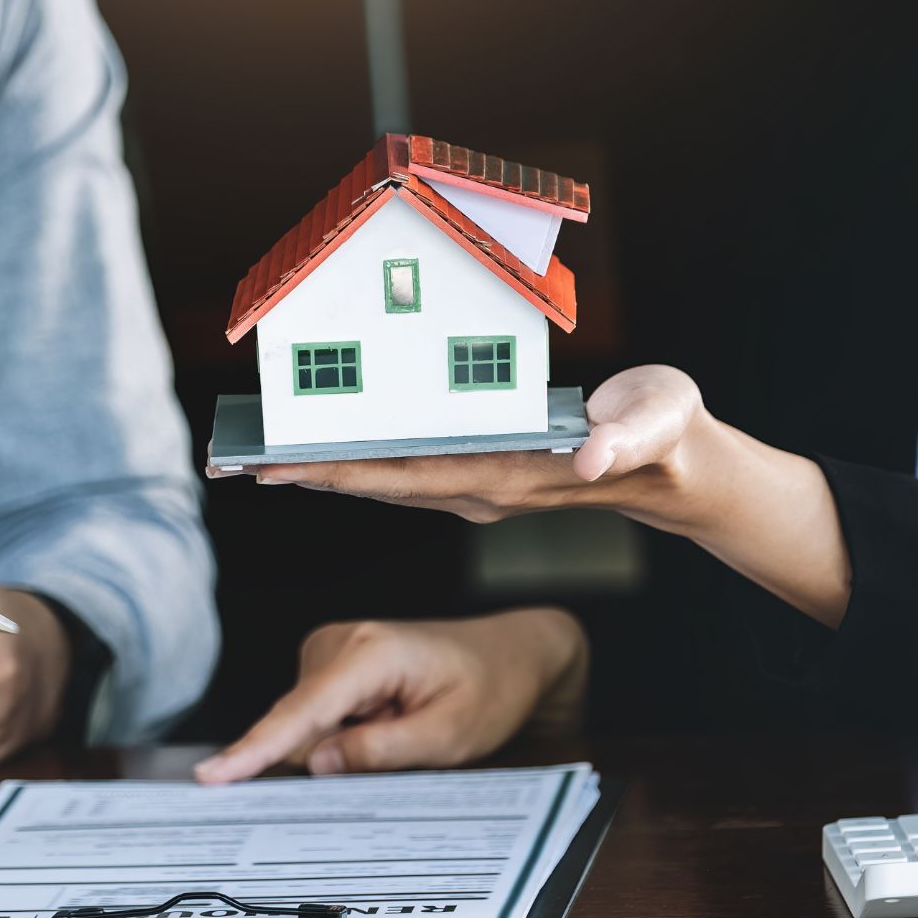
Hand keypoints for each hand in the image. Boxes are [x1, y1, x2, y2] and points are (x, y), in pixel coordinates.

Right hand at [192, 608, 586, 783]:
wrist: (508, 655)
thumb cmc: (489, 689)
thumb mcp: (448, 735)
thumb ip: (379, 751)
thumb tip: (313, 764)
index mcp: (370, 653)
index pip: (302, 711)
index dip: (256, 749)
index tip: (213, 776)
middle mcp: (339, 641)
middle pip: (298, 723)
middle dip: (329, 756)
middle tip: (400, 746)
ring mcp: (329, 649)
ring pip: (304, 725)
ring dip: (341, 744)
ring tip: (403, 725)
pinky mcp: (328, 664)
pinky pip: (313, 717)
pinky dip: (340, 733)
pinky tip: (384, 722)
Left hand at [216, 365, 713, 526]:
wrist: (678, 466)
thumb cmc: (668, 436)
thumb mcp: (658, 426)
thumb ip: (625, 440)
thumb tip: (590, 458)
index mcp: (508, 477)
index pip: (409, 475)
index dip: (344, 470)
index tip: (284, 467)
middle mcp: (480, 491)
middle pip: (379, 483)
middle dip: (310, 473)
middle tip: (239, 465)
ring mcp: (478, 488)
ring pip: (387, 481)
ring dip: (326, 471)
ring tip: (263, 459)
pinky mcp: (481, 477)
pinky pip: (406, 470)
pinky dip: (360, 461)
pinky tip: (326, 452)